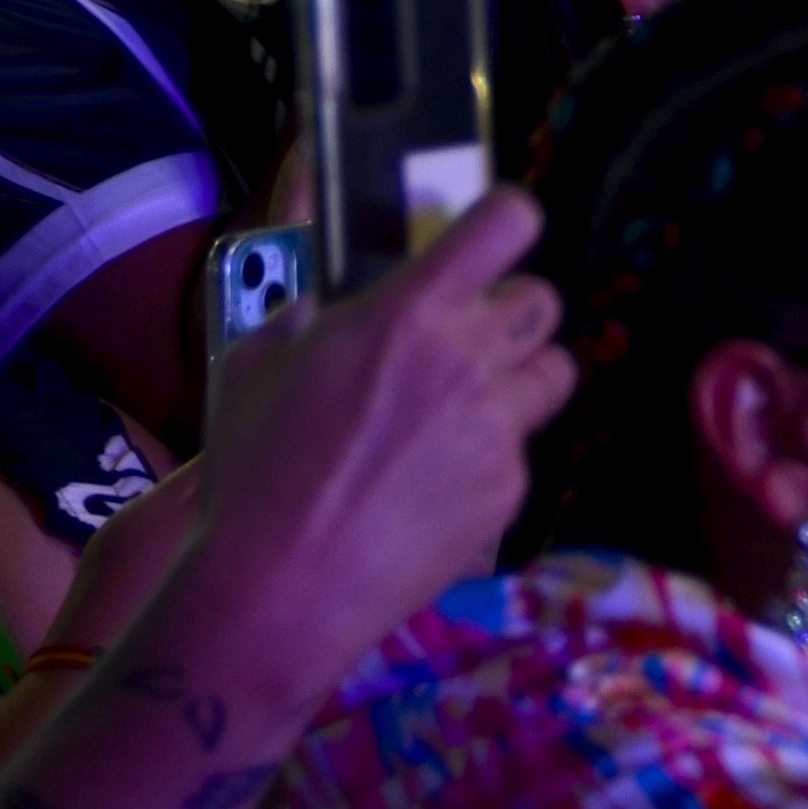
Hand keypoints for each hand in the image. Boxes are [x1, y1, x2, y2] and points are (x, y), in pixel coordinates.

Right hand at [178, 184, 574, 684]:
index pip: (507, 222)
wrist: (278, 587)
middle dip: (508, 312)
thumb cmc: (254, 473)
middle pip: (542, 299)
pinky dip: (490, 457)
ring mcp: (498, 424)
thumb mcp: (256, 367)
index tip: (492, 237)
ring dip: (517, 378)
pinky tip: (436, 485)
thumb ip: (306, 316)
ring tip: (462, 410)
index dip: (507, 221)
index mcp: (409, 312)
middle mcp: (469, 357)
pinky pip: (521, 448)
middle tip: (466, 340)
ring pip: (553, 370)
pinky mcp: (510, 486)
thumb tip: (328, 301)